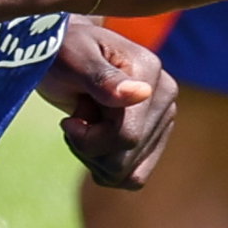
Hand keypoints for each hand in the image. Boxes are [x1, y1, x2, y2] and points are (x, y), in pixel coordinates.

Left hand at [42, 14, 174, 188]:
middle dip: (90, 149)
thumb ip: (102, 77)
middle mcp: (165, 96)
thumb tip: (141, 93)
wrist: (65, 53)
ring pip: (130, 173)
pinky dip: (105, 166)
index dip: (88, 140)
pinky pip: (134, 176)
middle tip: (75, 119)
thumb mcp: (72, 59)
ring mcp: (163, 117)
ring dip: (96, 158)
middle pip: (126, 160)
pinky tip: (92, 140)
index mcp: (148, 72)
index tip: (67, 121)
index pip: (127, 136)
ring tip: (86, 126)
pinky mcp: (156, 135)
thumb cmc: (62, 50)